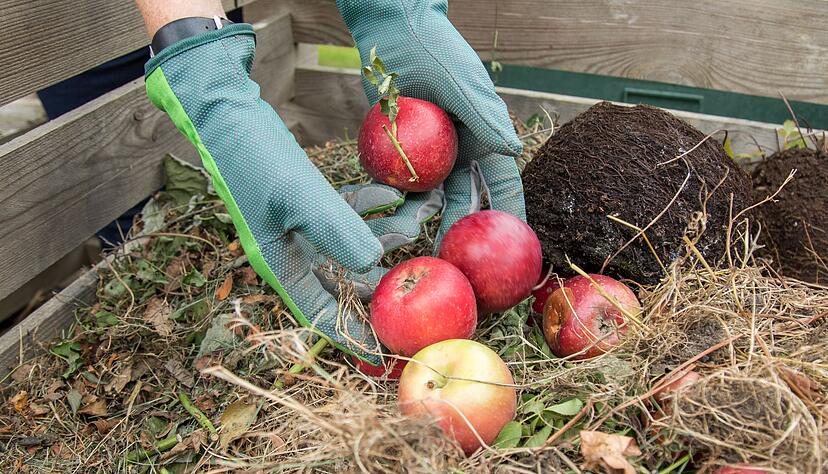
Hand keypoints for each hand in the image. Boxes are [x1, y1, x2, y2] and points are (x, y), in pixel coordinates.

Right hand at [145, 24, 399, 362]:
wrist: (225, 112)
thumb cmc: (250, 157)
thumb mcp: (295, 194)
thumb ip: (335, 228)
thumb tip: (375, 261)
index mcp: (281, 265)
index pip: (322, 313)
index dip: (354, 334)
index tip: (388, 350)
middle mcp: (294, 253)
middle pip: (348, 280)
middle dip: (388, 275)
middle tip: (430, 271)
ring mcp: (303, 228)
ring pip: (355, 243)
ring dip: (390, 231)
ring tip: (425, 213)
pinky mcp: (311, 202)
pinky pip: (350, 215)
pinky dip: (373, 206)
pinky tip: (396, 194)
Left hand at [337, 0, 524, 250]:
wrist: (391, 34)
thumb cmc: (434, 49)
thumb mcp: (461, 81)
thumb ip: (485, 116)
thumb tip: (515, 150)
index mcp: (483, 141)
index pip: (502, 187)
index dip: (509, 217)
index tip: (514, 250)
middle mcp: (457, 155)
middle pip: (461, 204)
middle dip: (456, 233)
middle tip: (449, 260)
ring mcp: (426, 158)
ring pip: (424, 200)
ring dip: (415, 220)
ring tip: (402, 238)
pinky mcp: (396, 155)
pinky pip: (393, 185)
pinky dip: (387, 201)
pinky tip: (377, 217)